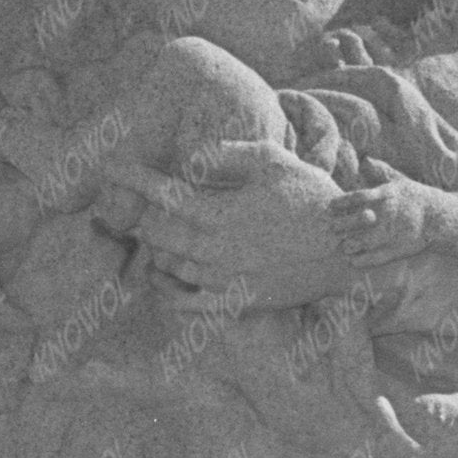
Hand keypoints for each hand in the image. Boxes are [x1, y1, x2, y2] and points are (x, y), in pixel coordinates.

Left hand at [126, 144, 359, 308]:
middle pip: (158, 233)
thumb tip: (188, 156)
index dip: (133, 177)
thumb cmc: (311, 199)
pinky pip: (187, 304)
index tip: (112, 167)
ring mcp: (224, 280)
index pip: (163, 193)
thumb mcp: (273, 161)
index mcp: (221, 213)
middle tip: (137, 204)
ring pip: (169, 266)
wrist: (346, 250)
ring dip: (157, 249)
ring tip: (155, 234)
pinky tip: (161, 278)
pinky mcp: (236, 302)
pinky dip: (167, 290)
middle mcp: (216, 250)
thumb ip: (226, 154)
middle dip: (143, 215)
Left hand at [312, 171, 439, 282]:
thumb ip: (382, 171)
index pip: (357, 197)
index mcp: (386, 195)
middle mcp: (386, 214)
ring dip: (348, 244)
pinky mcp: (397, 250)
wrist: (440, 218)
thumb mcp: (400, 182)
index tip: (331, 207)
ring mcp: (391, 233)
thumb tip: (367, 159)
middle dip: (341, 225)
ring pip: (361, 241)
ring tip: (343, 245)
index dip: (341, 203)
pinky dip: (361, 260)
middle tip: (332, 227)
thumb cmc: (418, 198)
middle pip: (355, 220)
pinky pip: (374, 258)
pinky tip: (353, 261)